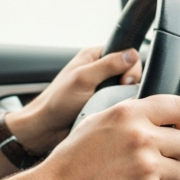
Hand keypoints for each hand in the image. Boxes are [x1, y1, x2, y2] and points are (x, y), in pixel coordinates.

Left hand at [9, 45, 141, 153]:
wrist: (47, 127)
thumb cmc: (57, 102)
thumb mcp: (83, 79)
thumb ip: (108, 65)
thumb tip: (131, 55)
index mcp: (94, 56)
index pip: (126, 53)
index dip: (130, 66)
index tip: (124, 81)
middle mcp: (99, 68)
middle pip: (129, 72)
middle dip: (127, 84)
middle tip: (117, 95)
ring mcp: (102, 86)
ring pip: (126, 89)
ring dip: (123, 97)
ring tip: (111, 105)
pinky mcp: (103, 101)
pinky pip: (120, 102)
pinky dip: (119, 107)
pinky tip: (111, 111)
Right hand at [32, 94, 179, 179]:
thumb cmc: (72, 159)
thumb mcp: (97, 119)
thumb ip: (128, 114)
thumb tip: (153, 112)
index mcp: (129, 114)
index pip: (179, 107)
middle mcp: (141, 137)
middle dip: (172, 151)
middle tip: (152, 156)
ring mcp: (147, 166)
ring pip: (179, 171)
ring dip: (162, 175)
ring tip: (136, 175)